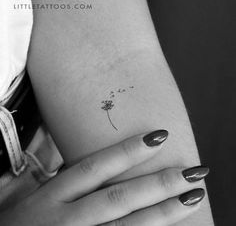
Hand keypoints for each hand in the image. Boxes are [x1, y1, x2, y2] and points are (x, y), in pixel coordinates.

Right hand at [0, 130, 207, 225]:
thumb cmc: (15, 223)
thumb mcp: (25, 195)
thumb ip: (49, 178)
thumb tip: (69, 162)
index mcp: (52, 196)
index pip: (96, 167)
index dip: (128, 151)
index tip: (159, 136)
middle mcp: (67, 219)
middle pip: (120, 198)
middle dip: (159, 184)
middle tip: (193, 170)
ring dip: (163, 213)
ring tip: (192, 196)